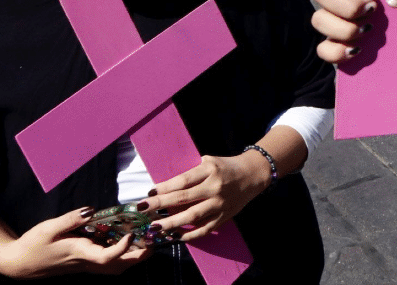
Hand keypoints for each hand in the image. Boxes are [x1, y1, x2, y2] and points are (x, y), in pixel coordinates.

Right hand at [0, 208, 149, 277]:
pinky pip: (108, 265)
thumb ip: (71, 219)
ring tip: (147, 241)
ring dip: (133, 258)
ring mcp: (86, 266)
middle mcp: (86, 262)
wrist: (20, 263)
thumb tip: (91, 210)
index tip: (133, 234)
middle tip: (154, 240)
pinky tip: (127, 243)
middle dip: (139, 256)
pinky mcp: (84, 264)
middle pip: (119, 266)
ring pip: (115, 268)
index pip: (107, 256)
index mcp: (79, 253)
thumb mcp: (49, 228)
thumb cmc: (33, 245)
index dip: (123, 248)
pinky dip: (122, 257)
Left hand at [140, 153, 268, 242]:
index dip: (164, 187)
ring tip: (155, 227)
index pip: (183, 181)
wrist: (253, 174)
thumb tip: (168, 187)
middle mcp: (214, 187)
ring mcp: (219, 204)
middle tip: (142, 209)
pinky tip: (175, 236)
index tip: (149, 193)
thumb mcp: (210, 161)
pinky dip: (189, 235)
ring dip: (171, 223)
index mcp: (209, 170)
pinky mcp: (224, 216)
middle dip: (160, 204)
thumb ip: (192, 172)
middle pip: (183, 198)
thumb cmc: (227, 166)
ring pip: (192, 216)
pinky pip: (204, 229)